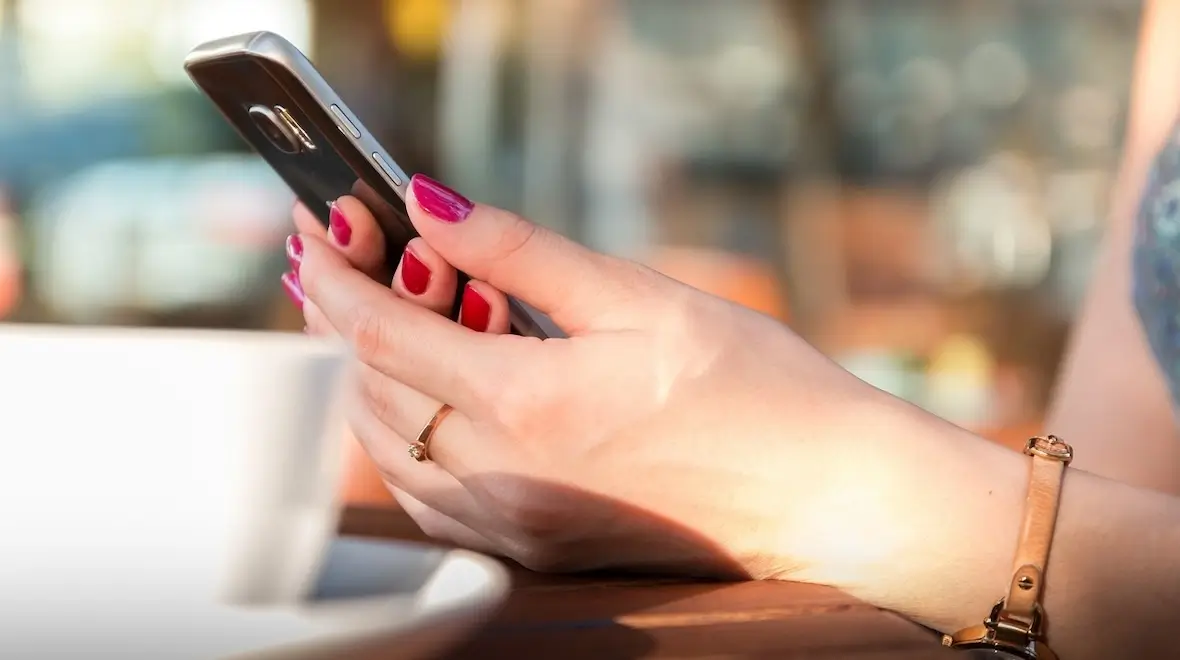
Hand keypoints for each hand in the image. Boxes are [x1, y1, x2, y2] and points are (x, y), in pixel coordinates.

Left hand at [291, 175, 908, 580]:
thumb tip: (428, 205)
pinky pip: (427, 494)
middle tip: (331, 262)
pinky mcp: (533, 546)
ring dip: (361, 378)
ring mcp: (514, 523)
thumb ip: (520, 251)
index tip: (310, 229)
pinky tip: (419, 397)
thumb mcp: (637, 296)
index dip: (335, 276)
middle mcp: (503, 477)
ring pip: (386, 448)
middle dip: (335, 320)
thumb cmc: (751, 387)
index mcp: (527, 404)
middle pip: (369, 390)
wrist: (820, 494)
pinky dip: (401, 436)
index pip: (381, 331)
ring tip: (366, 317)